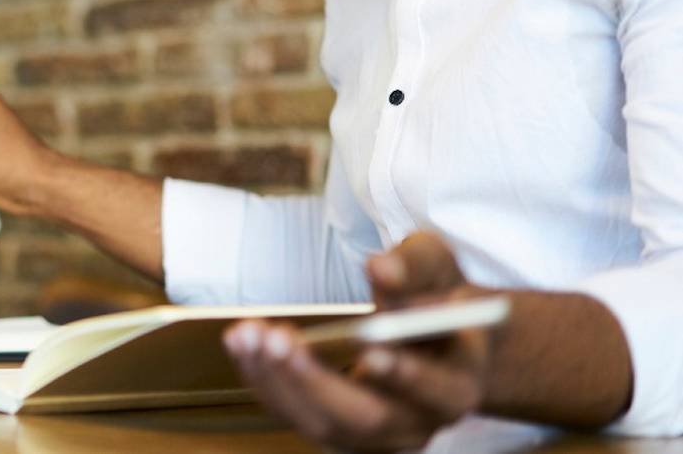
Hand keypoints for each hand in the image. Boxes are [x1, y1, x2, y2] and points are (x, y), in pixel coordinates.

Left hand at [223, 232, 492, 452]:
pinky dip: (264, 378)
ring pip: (322, 424)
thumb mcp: (434, 266)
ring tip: (248, 335)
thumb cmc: (433, 294)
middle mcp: (417, 421)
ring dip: (278, 380)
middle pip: (368, 420)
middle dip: (318, 382)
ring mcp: (374, 433)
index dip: (405, 375)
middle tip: (279, 340)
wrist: (430, 331)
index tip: (369, 349)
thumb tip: (381, 268)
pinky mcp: (335, 425)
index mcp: (456, 385)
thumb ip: (413, 267)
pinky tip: (242, 341)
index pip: (437, 392)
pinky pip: (295, 412)